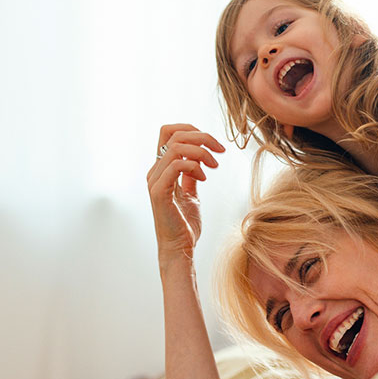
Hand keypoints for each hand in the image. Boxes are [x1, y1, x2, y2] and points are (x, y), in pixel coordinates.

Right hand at [147, 124, 225, 261]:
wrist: (180, 248)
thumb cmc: (185, 224)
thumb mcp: (191, 194)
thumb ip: (191, 176)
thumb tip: (199, 161)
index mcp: (161, 169)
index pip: (168, 132)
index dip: (191, 129)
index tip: (213, 143)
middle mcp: (155, 171)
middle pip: (173, 134)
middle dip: (202, 137)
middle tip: (220, 150)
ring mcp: (155, 181)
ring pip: (175, 147)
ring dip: (201, 152)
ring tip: (215, 165)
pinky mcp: (159, 193)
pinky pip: (175, 166)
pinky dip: (194, 167)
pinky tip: (204, 178)